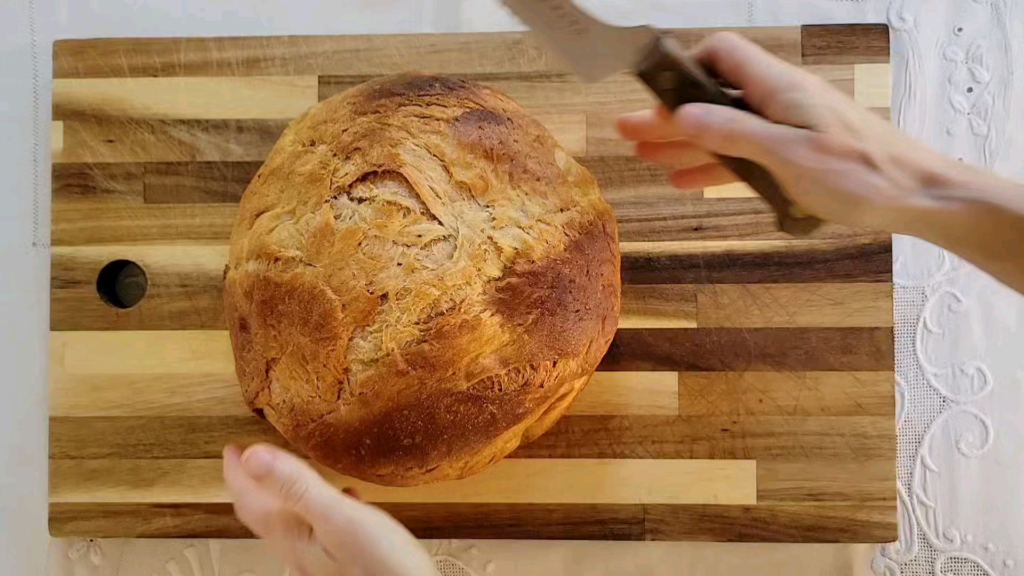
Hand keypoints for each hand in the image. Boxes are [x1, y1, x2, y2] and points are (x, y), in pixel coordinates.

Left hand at [223, 444, 436, 575]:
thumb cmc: (381, 566)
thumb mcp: (339, 518)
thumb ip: (296, 486)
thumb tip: (252, 457)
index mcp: (293, 537)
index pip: (252, 501)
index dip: (238, 473)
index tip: (232, 449)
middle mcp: (300, 552)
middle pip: (265, 515)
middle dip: (254, 486)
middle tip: (248, 461)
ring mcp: (321, 559)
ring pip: (290, 523)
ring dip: (281, 497)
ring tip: (285, 476)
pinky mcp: (344, 561)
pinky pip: (317, 530)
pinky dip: (315, 508)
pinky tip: (340, 499)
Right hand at [617, 31, 947, 231]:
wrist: (918, 196)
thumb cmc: (861, 173)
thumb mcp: (788, 155)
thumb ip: (732, 133)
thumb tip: (682, 113)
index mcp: (779, 87)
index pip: (722, 54)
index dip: (686, 68)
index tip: (653, 92)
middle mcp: (780, 101)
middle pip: (714, 97)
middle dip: (670, 114)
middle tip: (627, 130)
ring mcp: (788, 128)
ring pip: (725, 129)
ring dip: (686, 143)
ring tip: (645, 157)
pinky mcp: (796, 155)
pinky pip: (745, 154)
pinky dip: (715, 164)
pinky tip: (686, 179)